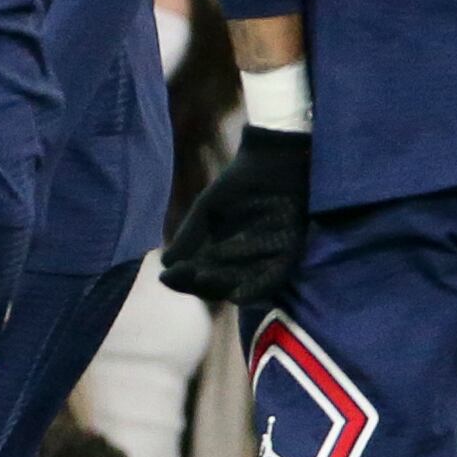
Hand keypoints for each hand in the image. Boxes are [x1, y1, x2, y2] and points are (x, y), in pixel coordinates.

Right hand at [158, 125, 311, 305]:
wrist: (272, 163)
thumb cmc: (237, 183)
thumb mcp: (207, 209)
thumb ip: (190, 235)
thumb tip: (167, 262)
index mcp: (221, 253)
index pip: (199, 274)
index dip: (182, 279)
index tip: (166, 276)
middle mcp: (243, 261)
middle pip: (219, 283)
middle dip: (201, 283)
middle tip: (188, 275)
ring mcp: (266, 259)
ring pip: (243, 282)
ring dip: (223, 285)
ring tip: (203, 280)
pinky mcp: (289, 253)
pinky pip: (272, 277)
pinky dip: (257, 287)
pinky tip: (238, 293)